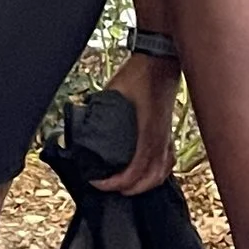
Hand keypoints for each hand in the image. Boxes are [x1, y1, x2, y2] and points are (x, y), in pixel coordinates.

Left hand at [92, 48, 178, 190]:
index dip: (116, 182)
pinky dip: (158, 172)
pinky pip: (168, 160)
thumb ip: (98, 108)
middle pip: (152, 177)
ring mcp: (167, 135)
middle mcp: (161, 138)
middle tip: (109, 188)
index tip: (98, 182)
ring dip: (146, 184)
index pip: (135, 170)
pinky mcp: (169, 131)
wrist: (160, 60)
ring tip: (127, 186)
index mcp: (147, 132)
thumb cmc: (138, 74)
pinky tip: (147, 173)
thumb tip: (80, 119)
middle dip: (131, 189)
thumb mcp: (114, 91)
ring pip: (163, 171)